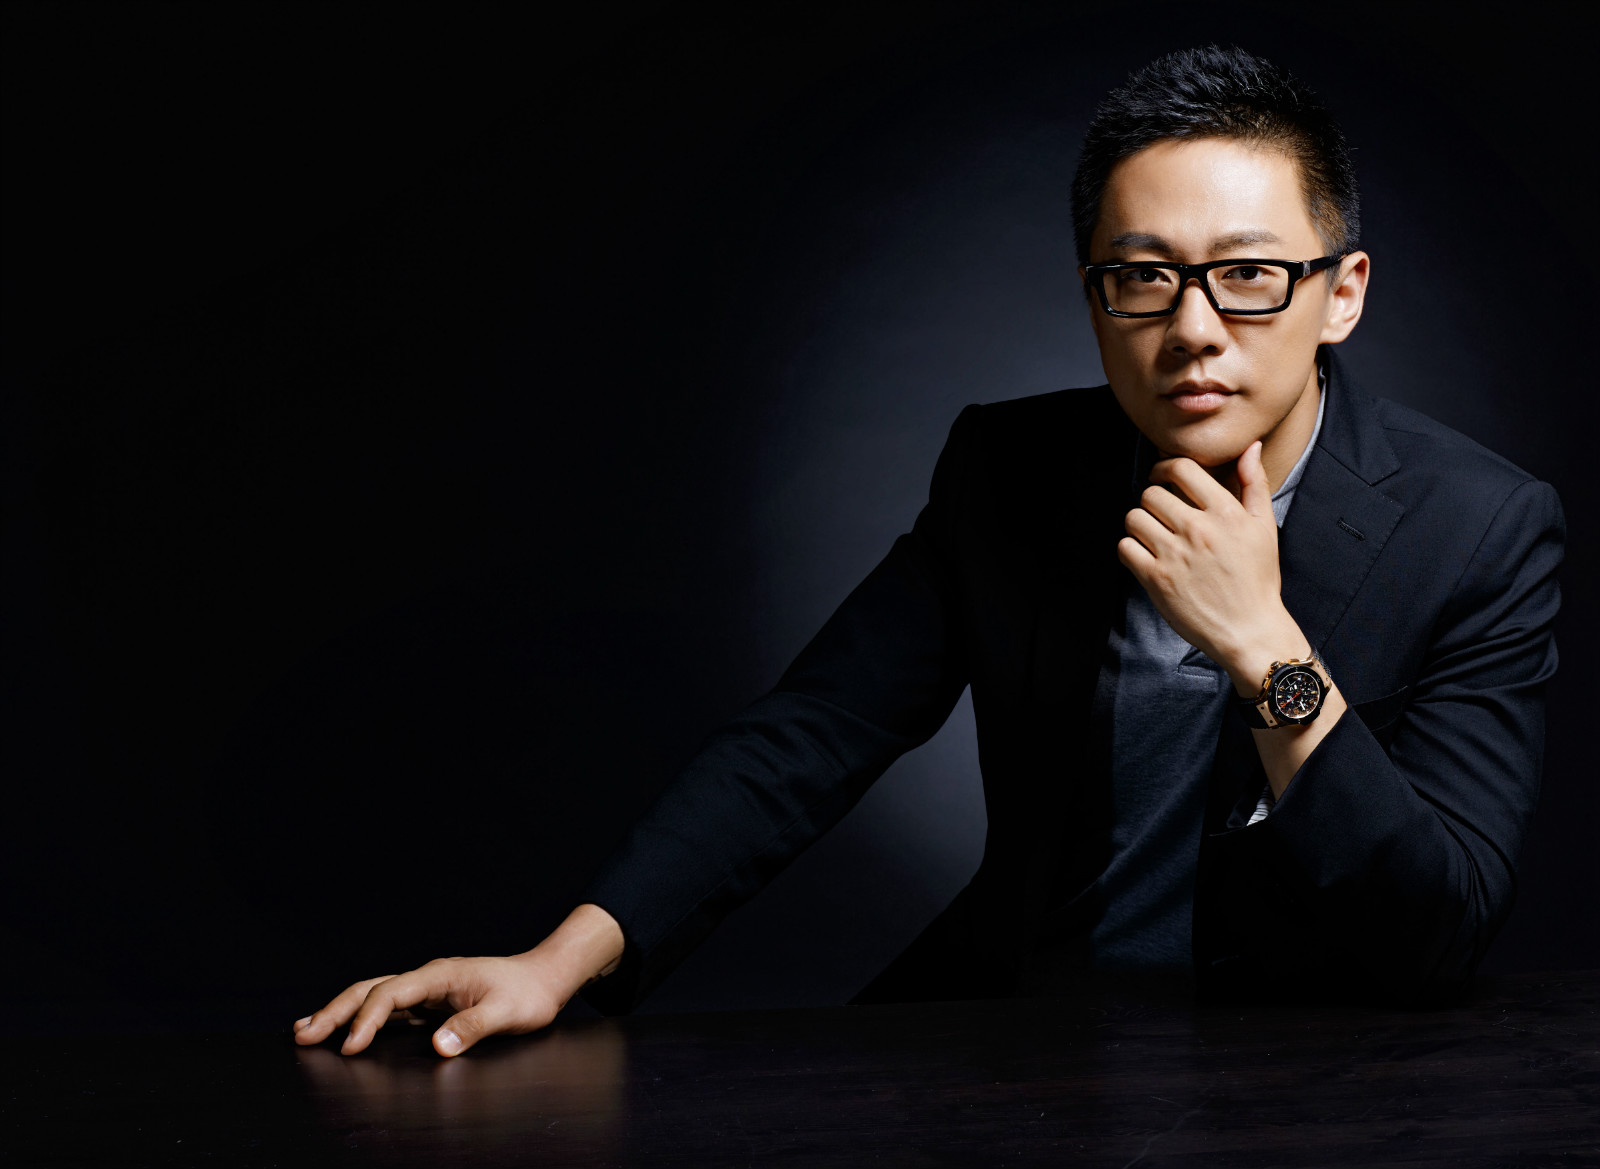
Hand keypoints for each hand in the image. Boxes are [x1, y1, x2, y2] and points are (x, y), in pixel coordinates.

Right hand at [292, 903, 624, 1056]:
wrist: (546, 977)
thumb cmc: (529, 994)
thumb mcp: (507, 1013)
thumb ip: (472, 1027)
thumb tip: (437, 1046)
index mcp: (440, 975)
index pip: (391, 995)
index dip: (366, 1021)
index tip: (348, 1048)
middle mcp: (428, 978)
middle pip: (370, 989)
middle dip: (335, 1011)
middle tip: (303, 1035)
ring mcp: (427, 990)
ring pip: (374, 996)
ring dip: (340, 1012)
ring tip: (305, 1030)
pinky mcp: (431, 1003)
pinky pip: (388, 1008)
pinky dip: (362, 1019)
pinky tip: (346, 1032)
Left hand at [1116, 440, 1303, 685]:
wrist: (1249, 630)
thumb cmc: (1257, 578)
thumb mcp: (1264, 527)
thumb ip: (1255, 484)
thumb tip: (1250, 447)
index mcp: (1225, 513)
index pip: (1182, 469)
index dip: (1164, 467)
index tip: (1161, 476)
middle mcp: (1198, 530)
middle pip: (1152, 493)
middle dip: (1153, 499)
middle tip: (1159, 513)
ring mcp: (1175, 555)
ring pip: (1134, 517)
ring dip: (1139, 524)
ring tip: (1152, 534)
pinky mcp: (1156, 580)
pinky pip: (1125, 548)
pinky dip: (1130, 549)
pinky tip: (1145, 555)